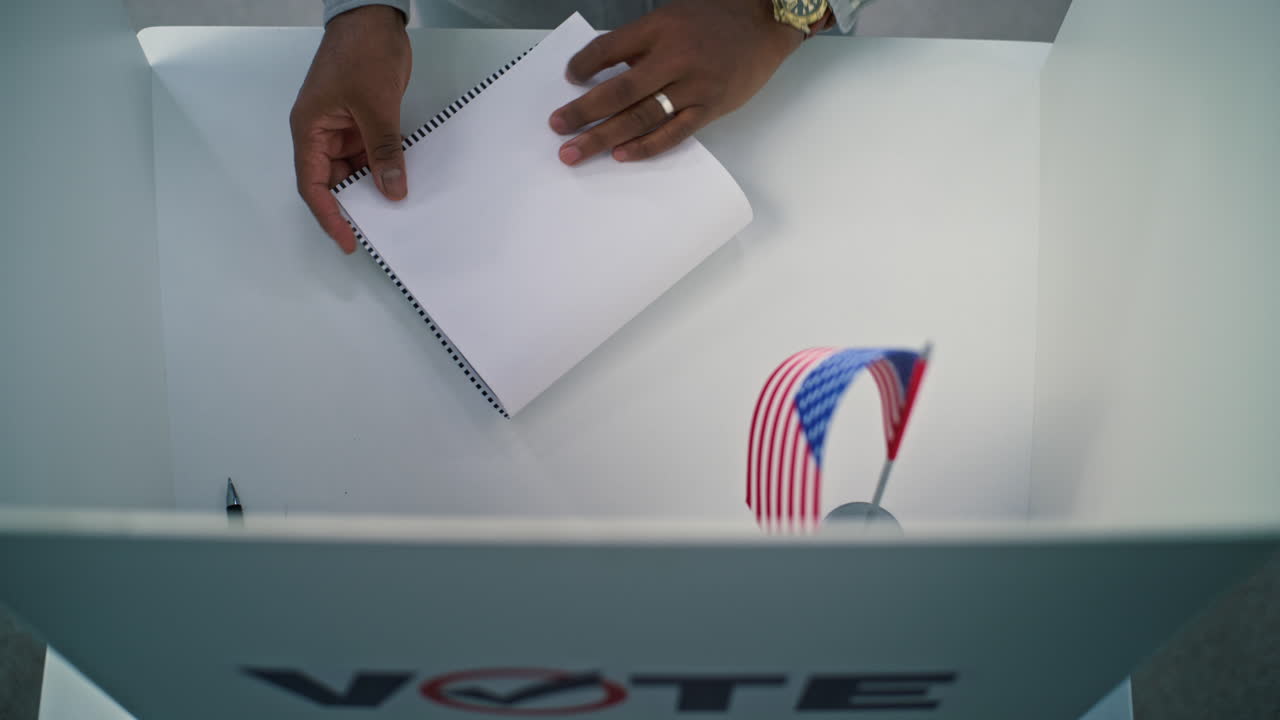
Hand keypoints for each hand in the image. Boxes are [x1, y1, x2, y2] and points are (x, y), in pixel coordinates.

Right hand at [290, 6, 410, 252]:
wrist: (374, 18)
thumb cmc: (360, 50)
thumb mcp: (376, 106)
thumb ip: (384, 150)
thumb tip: (392, 189)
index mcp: (309, 129)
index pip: (314, 184)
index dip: (330, 216)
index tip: (348, 239)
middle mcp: (321, 132)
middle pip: (333, 182)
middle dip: (353, 206)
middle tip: (377, 231)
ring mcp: (342, 128)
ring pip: (354, 170)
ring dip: (372, 187)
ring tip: (394, 210)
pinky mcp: (362, 123)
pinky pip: (370, 155)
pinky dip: (384, 169)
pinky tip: (401, 182)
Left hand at [549, 0, 802, 165]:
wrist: (765, 23)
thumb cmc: (715, 18)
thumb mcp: (672, 16)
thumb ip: (642, 44)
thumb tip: (606, 72)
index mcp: (659, 28)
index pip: (609, 49)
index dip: (584, 64)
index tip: (569, 79)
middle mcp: (673, 57)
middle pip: (618, 91)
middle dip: (582, 112)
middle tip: (557, 127)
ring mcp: (693, 86)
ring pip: (640, 117)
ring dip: (604, 136)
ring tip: (575, 151)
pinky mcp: (710, 107)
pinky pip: (673, 132)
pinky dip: (646, 146)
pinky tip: (622, 155)